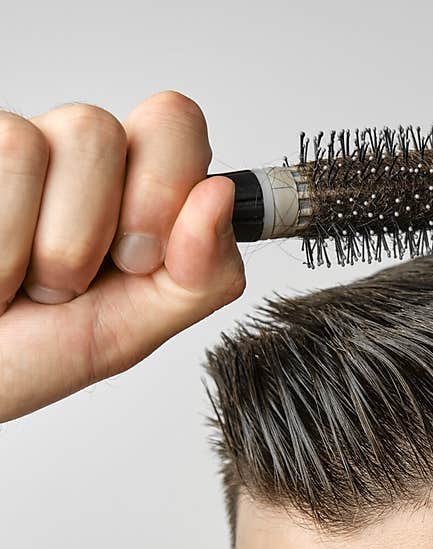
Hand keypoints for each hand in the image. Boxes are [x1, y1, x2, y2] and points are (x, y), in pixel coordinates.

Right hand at [0, 91, 244, 421]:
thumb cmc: (45, 350)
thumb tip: (219, 194)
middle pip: (100, 128)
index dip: (162, 186)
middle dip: (91, 226)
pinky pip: (5, 153)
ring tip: (28, 283)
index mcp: (138, 187)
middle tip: (75, 281)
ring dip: (43, 245)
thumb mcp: (142, 325)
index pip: (174, 122)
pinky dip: (2, 248)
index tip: (141, 259)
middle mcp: (80, 155)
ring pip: (43, 142)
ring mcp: (21, 145)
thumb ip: (203, 272)